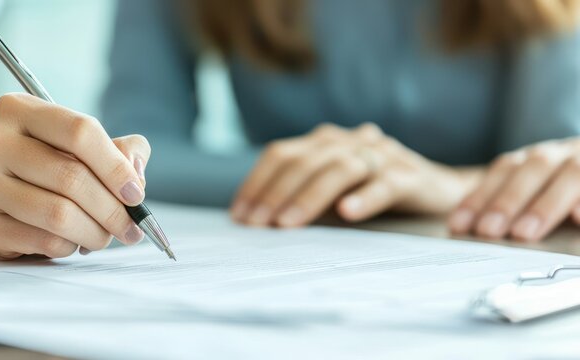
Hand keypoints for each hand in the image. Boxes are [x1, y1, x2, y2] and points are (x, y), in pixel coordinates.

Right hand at [0, 93, 150, 259]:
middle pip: (70, 177)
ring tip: (107, 236)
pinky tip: (74, 240)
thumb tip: (134, 175)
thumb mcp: (78, 142)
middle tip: (131, 227)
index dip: (115, 167)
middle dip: (112, 209)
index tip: (135, 193)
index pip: (79, 132)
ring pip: (58, 214)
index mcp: (17, 108)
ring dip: (95, 232)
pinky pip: (43, 241)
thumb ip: (119, 149)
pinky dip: (70, 245)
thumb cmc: (45, 160)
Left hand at [230, 123, 473, 226]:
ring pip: (340, 168)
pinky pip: (385, 183)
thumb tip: (254, 219)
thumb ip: (299, 194)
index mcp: (325, 141)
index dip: (256, 183)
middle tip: (256, 225)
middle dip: (274, 193)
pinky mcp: (410, 175)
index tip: (239, 215)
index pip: (281, 154)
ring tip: (287, 225)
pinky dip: (364, 197)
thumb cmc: (371, 191)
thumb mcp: (331, 190)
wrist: (437, 188)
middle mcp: (349, 140)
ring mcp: (380, 154)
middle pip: (304, 160)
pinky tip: (347, 213)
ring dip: (309, 197)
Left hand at [449, 139, 579, 241]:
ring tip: (524, 233)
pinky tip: (578, 220)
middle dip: (508, 200)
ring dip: (545, 205)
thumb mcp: (535, 189)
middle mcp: (564, 152)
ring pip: (572, 173)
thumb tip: (465, 227)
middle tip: (488, 231)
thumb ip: (509, 205)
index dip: (481, 195)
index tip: (459, 225)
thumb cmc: (565, 186)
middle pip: (534, 168)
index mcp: (538, 157)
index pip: (505, 169)